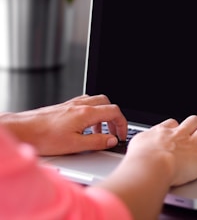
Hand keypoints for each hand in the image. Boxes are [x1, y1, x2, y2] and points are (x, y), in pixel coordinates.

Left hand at [0, 95, 127, 155]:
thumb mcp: (75, 145)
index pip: (114, 112)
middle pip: (107, 103)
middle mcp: (81, 105)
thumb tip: (112, 140)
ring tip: (100, 131)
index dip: (122, 124)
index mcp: (86, 113)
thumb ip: (97, 141)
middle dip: (114, 117)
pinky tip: (86, 125)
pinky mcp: (65, 106)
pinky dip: (92, 113)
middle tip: (114, 132)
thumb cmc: (44, 137)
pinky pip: (86, 104)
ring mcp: (72, 104)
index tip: (121, 135)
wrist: (23, 130)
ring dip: (103, 115)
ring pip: (96, 102)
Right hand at [126, 115, 196, 185]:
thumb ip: (141, 142)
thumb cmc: (140, 157)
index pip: (172, 123)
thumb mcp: (135, 144)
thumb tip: (140, 144)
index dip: (176, 128)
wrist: (150, 165)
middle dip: (195, 126)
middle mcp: (179, 134)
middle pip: (192, 121)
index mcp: (164, 131)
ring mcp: (192, 145)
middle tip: (194, 135)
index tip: (175, 133)